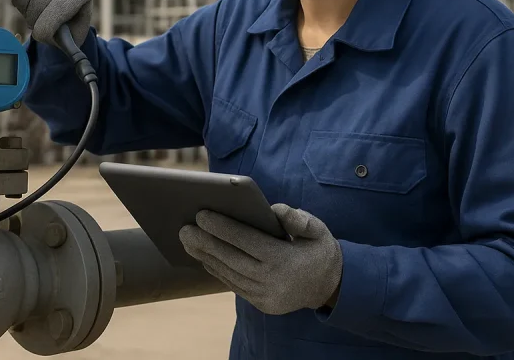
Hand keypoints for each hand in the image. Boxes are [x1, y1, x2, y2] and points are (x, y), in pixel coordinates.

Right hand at [11, 0, 91, 46]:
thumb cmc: (70, 21)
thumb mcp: (73, 36)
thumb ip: (69, 45)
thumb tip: (73, 58)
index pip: (58, 11)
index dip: (45, 28)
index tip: (40, 36)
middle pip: (39, 1)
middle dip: (33, 19)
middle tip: (36, 25)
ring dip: (25, 8)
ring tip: (34, 13)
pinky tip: (28, 0)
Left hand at [179, 203, 342, 315]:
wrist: (330, 286)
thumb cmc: (319, 250)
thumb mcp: (318, 229)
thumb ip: (298, 218)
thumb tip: (273, 209)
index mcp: (284, 260)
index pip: (245, 240)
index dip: (221, 227)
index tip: (201, 215)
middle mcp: (272, 281)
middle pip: (230, 258)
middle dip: (204, 243)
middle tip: (183, 229)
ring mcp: (265, 296)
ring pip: (229, 273)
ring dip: (206, 257)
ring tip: (188, 241)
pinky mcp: (262, 304)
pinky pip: (234, 285)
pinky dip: (217, 270)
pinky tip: (205, 257)